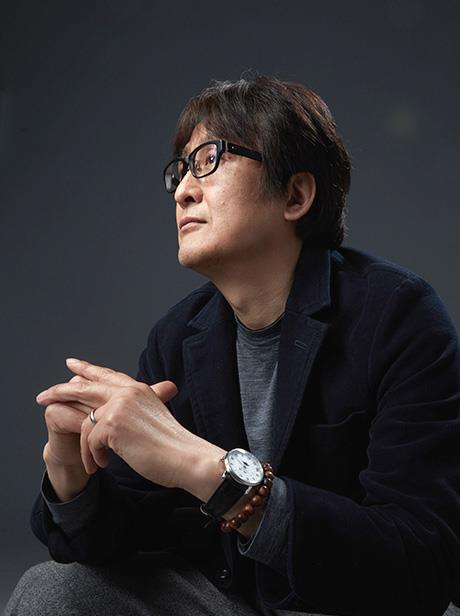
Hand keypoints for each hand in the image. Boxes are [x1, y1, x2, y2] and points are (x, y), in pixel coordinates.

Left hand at [36, 358, 198, 488]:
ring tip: (94, 462)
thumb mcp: (152, 417)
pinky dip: (93, 456)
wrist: (184, 457)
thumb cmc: (172, 444)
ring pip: (86, 422)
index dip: (87, 369)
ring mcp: (119, 406)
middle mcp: (128, 392)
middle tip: (42, 397)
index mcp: (138, 389)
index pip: (107, 375)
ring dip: (86, 446)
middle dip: (60, 391)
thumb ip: (131, 410)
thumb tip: (106, 415)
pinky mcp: (112, 424)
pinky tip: (103, 465)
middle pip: (84, 387)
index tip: (72, 365)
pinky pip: (89, 440)